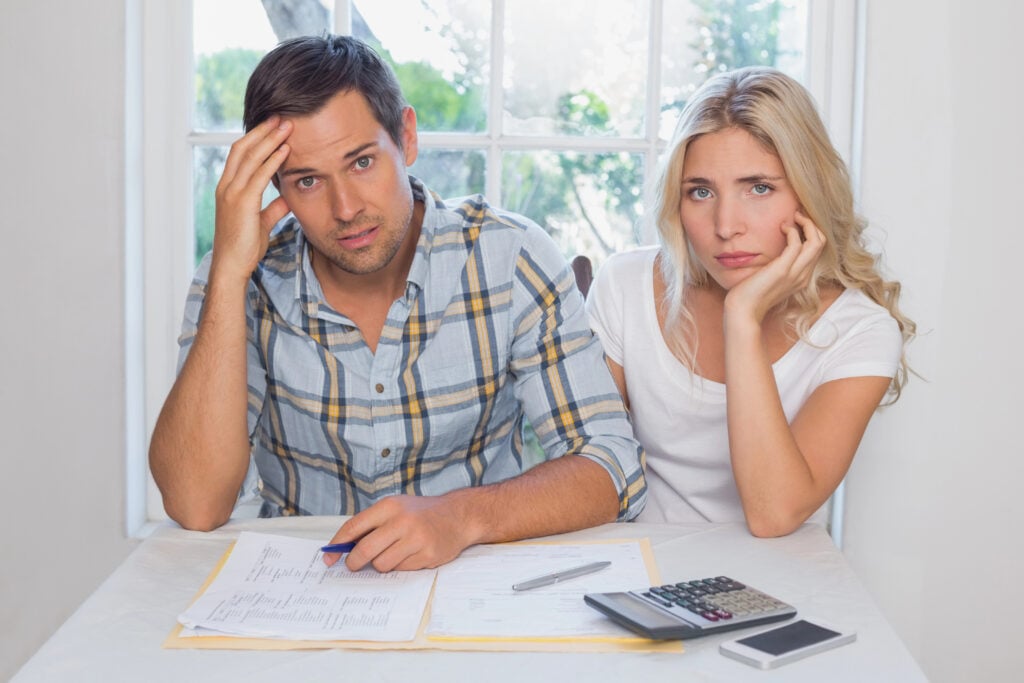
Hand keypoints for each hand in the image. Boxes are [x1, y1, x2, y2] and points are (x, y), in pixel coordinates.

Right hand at [210, 115, 292, 281]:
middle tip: (281, 117)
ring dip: (270, 140)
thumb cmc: (244, 247)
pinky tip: (285, 150)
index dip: (256, 137)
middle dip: (263, 131)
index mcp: (228, 188)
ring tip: (287, 126)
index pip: (240, 154)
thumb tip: (287, 198)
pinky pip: (259, 176)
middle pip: (243, 148)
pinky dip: (272, 160)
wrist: (232, 266)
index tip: (273, 126)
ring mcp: (232, 193)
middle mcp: (226, 186)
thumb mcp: (261, 223)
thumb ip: (272, 208)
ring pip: (250, 157)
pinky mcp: (241, 203)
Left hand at [322, 494, 475, 571]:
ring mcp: (416, 539)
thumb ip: (371, 525)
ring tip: (393, 553)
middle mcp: (402, 521)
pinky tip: (411, 554)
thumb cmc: (421, 513)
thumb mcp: (396, 508)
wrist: (458, 516)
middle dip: (354, 562)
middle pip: (365, 550)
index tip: (328, 558)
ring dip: (381, 564)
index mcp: (390, 506)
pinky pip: (401, 570)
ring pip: (382, 564)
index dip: (338, 544)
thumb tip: (342, 547)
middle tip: (354, 565)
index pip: (354, 527)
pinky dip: (400, 566)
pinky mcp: (427, 555)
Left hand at [724, 210, 825, 325]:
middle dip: (812, 224)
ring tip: (793, 216)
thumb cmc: (751, 295)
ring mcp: (795, 273)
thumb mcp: (770, 279)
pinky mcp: (783, 270)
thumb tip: (775, 252)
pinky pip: (797, 244)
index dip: (811, 233)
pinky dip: (792, 231)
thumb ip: (778, 267)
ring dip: (806, 224)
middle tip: (798, 214)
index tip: (798, 222)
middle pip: (821, 243)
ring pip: (816, 242)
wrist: (743, 311)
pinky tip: (782, 227)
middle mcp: (803, 276)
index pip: (817, 250)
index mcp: (801, 278)